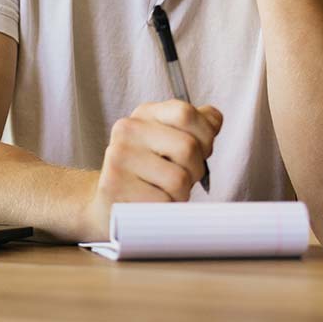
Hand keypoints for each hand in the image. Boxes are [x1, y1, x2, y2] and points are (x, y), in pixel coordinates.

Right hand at [79, 100, 223, 240]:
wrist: (109, 203)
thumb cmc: (149, 172)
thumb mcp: (170, 141)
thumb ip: (197, 125)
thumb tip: (214, 119)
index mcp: (145, 114)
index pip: (185, 113)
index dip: (204, 136)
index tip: (200, 150)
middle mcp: (128, 129)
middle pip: (188, 148)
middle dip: (195, 170)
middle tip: (182, 177)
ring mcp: (119, 157)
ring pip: (179, 179)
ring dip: (181, 194)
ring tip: (166, 192)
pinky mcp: (114, 186)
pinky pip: (163, 202)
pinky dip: (166, 208)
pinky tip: (153, 203)